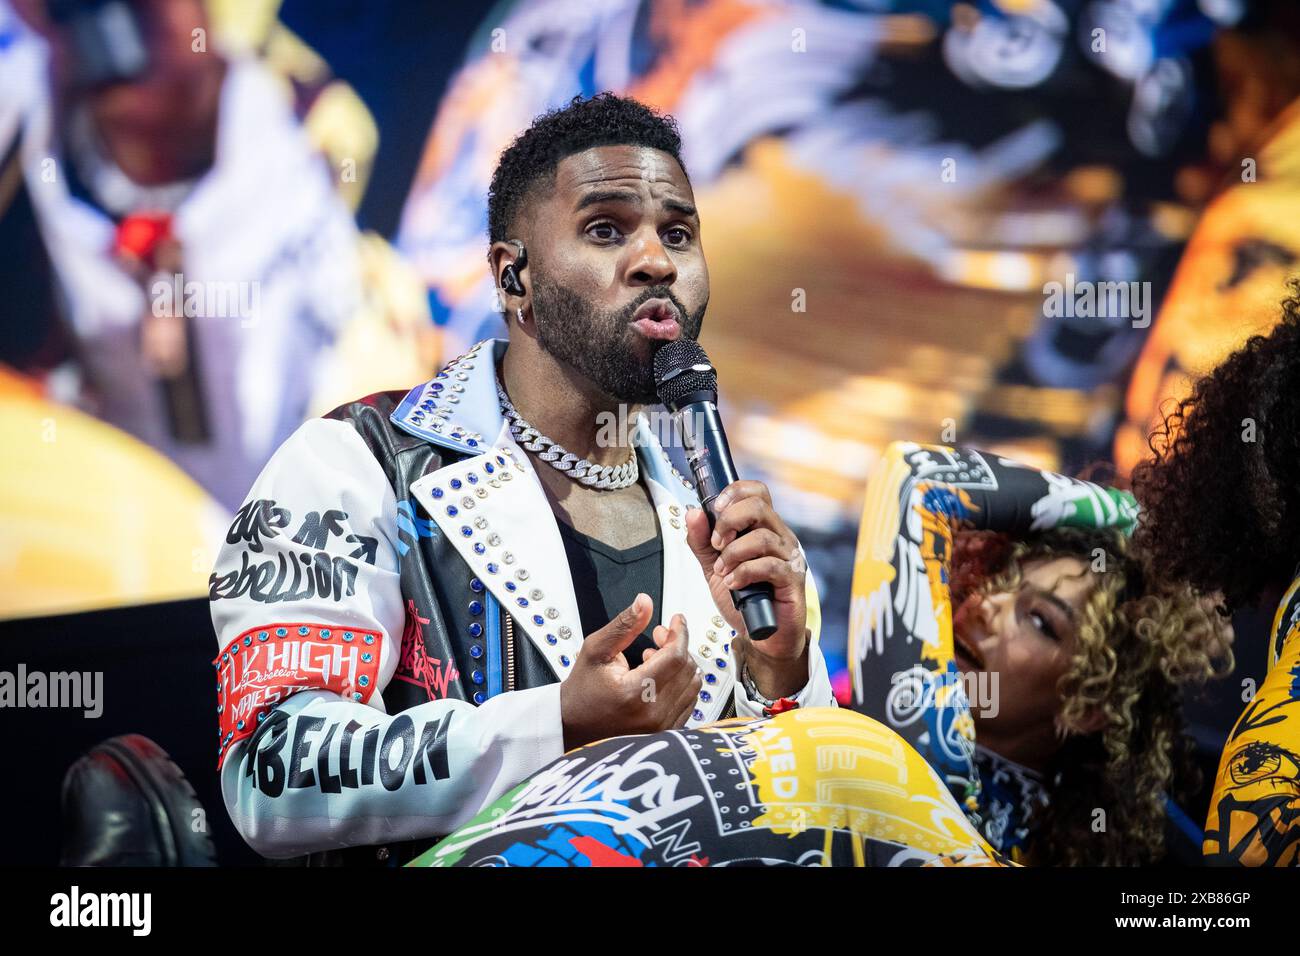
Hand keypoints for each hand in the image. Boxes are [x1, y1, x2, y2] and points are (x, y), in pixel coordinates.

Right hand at [559, 594, 703, 750]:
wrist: (573, 724)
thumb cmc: (582, 690)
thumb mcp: (596, 650)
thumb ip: (623, 625)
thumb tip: (645, 602)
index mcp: (635, 693)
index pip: (675, 656)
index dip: (679, 633)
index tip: (675, 620)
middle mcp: (653, 714)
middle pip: (686, 668)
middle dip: (676, 645)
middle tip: (658, 636)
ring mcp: (661, 727)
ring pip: (692, 684)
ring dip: (680, 664)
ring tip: (655, 658)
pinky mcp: (667, 732)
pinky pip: (689, 701)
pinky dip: (681, 682)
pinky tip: (661, 675)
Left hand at [684, 481, 809, 698]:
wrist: (761, 636)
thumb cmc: (743, 600)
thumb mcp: (713, 568)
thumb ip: (702, 542)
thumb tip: (693, 512)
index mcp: (764, 527)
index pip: (757, 491)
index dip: (734, 493)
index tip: (714, 510)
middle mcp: (780, 537)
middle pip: (758, 506)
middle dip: (728, 522)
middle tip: (716, 545)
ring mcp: (789, 557)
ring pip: (762, 537)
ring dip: (733, 554)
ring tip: (723, 572)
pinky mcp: (793, 579)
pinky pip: (769, 566)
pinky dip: (744, 572)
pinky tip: (734, 584)